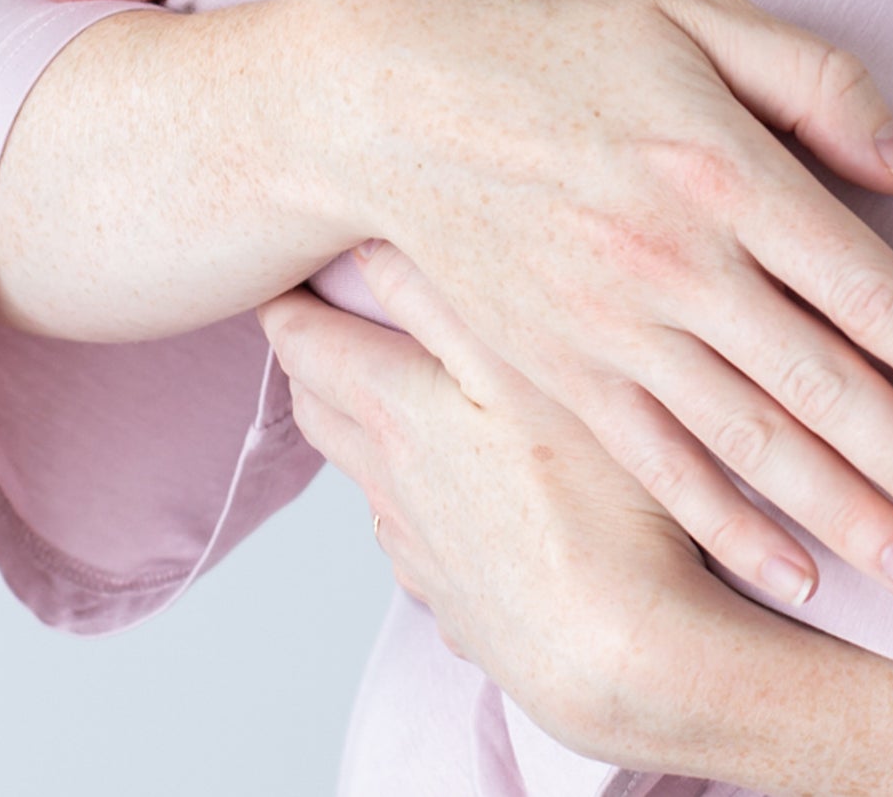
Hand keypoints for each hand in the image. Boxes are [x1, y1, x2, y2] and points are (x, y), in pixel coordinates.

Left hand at [258, 280, 721, 758]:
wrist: (615, 654)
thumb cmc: (588, 500)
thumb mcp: (518, 370)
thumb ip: (439, 299)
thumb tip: (368, 237)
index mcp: (395, 415)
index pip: (306, 344)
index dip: (283, 300)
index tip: (277, 268)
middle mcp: (390, 483)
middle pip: (318, 408)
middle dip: (307, 357)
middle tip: (316, 315)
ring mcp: (420, 549)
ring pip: (363, 475)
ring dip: (355, 426)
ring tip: (379, 392)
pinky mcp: (457, 598)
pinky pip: (409, 535)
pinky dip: (408, 496)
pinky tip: (454, 490)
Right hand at [306, 0, 892, 603]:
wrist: (390, 101)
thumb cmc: (550, 43)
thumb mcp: (693, 14)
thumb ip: (818, 81)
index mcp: (726, 169)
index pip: (874, 293)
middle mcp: (678, 262)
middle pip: (827, 392)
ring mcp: (611, 326)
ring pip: (754, 446)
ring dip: (847, 520)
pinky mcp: (556, 368)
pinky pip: (657, 464)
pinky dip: (728, 527)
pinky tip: (790, 572)